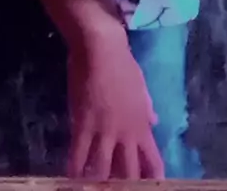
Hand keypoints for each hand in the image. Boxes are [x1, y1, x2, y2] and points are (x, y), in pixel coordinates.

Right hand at [67, 27, 164, 179]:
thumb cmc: (123, 64)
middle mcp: (126, 133)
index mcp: (142, 124)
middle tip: (117, 189)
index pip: (152, 159)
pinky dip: (75, 169)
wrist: (103, 49)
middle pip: (129, 171)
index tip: (153, 187)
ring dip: (99, 183)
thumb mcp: (141, 87)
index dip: (153, 177)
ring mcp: (105, 130)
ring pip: (103, 169)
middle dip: (125, 186)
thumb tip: (155, 121)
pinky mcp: (84, 124)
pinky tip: (71, 179)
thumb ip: (147, 107)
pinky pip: (79, 154)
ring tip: (93, 188)